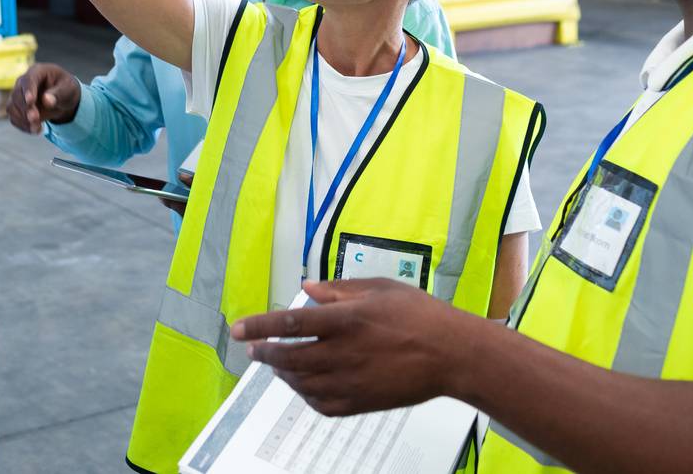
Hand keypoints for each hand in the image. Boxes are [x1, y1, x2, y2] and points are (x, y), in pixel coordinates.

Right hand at [5, 62, 81, 133]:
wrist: (61, 99)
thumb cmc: (66, 89)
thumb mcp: (68, 89)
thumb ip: (58, 94)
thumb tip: (46, 100)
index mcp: (37, 71)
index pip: (28, 80)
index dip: (28, 90)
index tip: (30, 102)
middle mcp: (24, 82)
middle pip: (17, 95)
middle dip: (26, 109)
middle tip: (35, 119)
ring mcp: (18, 95)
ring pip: (12, 107)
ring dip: (23, 119)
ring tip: (38, 128)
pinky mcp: (16, 108)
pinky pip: (14, 118)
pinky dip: (23, 126)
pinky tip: (35, 130)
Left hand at [231, 278, 469, 416]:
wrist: (453, 354)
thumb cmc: (420, 315)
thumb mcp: (379, 289)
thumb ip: (339, 289)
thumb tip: (307, 290)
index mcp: (346, 319)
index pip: (289, 323)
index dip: (259, 326)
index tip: (239, 329)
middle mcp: (343, 352)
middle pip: (289, 357)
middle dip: (265, 353)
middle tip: (253, 348)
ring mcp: (351, 381)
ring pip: (302, 382)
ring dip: (284, 372)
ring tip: (278, 364)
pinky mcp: (361, 402)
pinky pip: (322, 404)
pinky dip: (306, 394)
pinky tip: (306, 384)